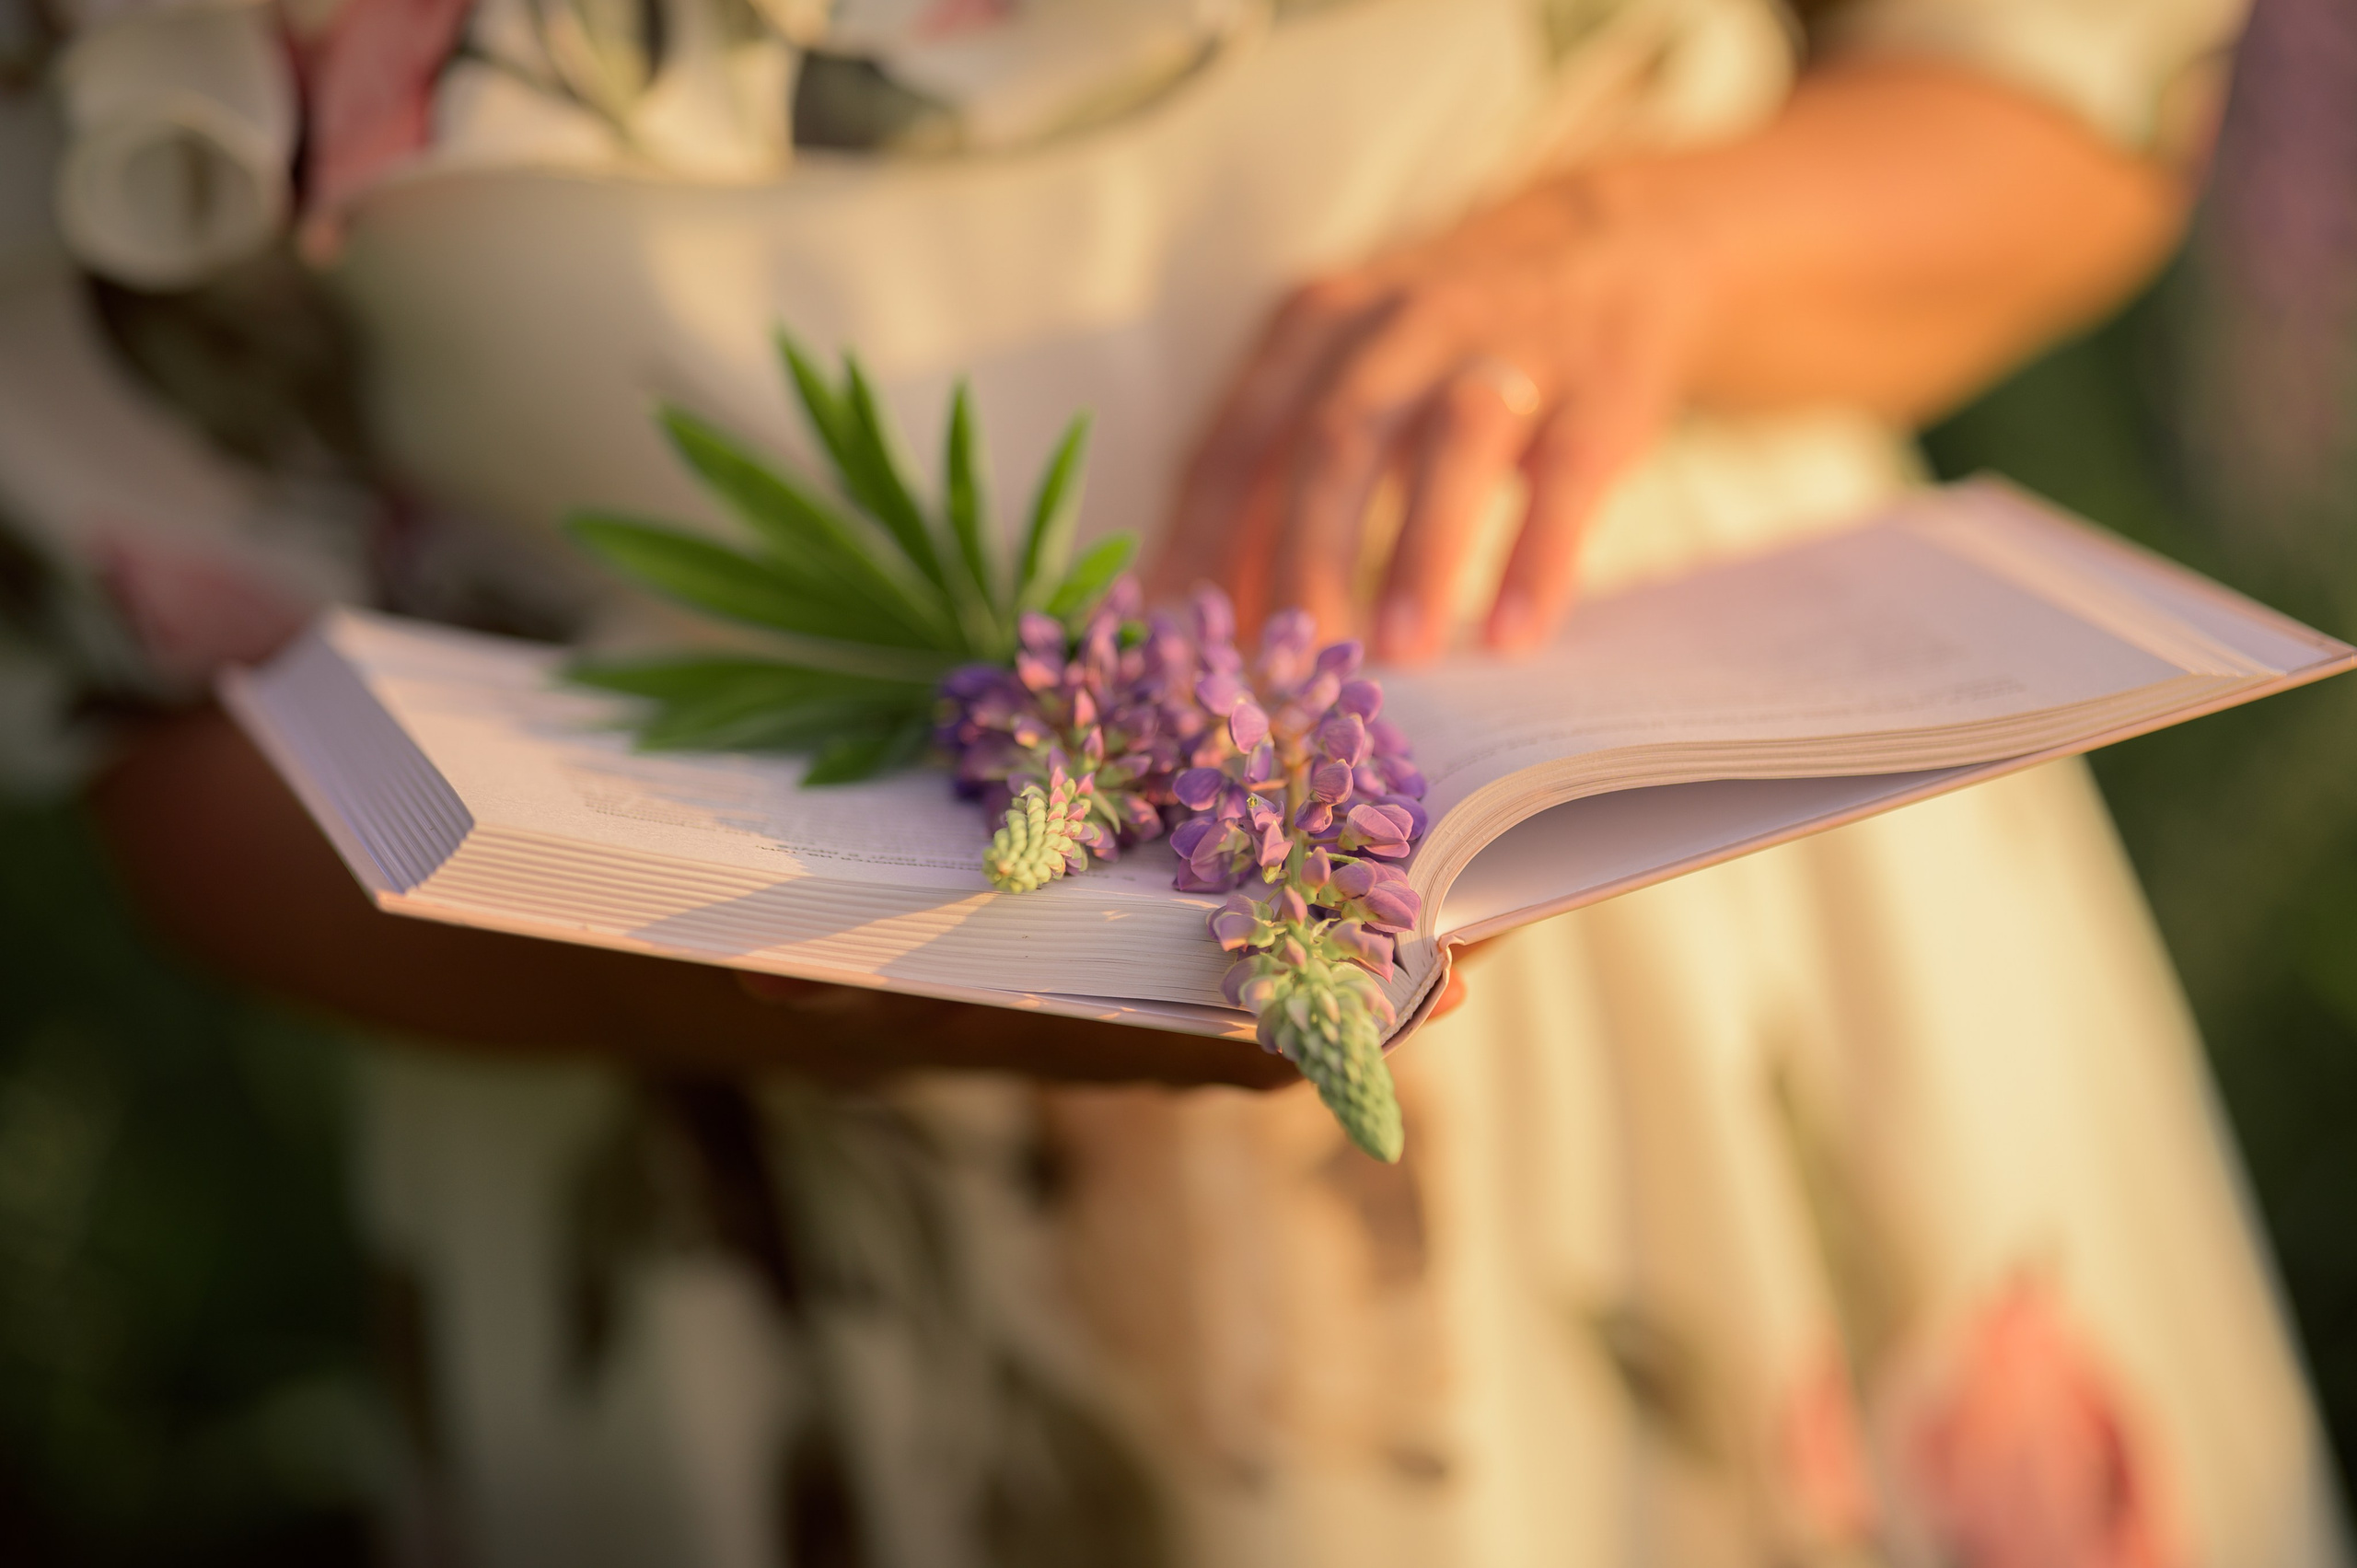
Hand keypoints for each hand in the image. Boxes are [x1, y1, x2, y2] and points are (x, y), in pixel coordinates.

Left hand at [1154, 171, 1715, 662]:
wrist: (1612, 248)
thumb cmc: (1442, 353)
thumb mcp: (1348, 381)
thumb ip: (1274, 484)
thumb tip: (1207, 616)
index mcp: (1316, 327)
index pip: (1237, 441)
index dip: (1202, 542)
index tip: (1185, 641)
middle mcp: (1403, 322)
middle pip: (1335, 439)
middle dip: (1304, 557)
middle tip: (1291, 668)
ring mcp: (1509, 347)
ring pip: (1453, 442)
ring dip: (1418, 551)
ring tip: (1397, 654)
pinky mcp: (1603, 388)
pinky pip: (1566, 476)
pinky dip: (1536, 559)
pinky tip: (1510, 638)